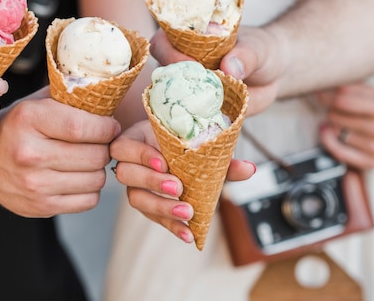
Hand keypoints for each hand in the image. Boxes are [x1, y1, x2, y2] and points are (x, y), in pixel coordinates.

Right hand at [0, 87, 121, 216]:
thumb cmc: (17, 127)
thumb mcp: (34, 103)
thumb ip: (67, 96)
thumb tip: (107, 91)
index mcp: (28, 120)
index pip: (82, 126)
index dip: (106, 127)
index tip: (111, 126)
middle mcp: (29, 154)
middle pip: (94, 155)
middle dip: (105, 147)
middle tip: (100, 142)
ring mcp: (34, 185)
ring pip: (96, 179)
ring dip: (98, 168)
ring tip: (88, 158)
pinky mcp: (40, 207)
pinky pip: (88, 200)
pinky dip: (90, 188)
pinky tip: (78, 176)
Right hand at [109, 120, 255, 243]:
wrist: (185, 152)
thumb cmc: (187, 143)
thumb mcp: (202, 145)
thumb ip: (221, 158)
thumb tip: (249, 169)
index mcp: (138, 138)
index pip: (124, 146)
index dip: (141, 155)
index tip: (164, 163)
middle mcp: (131, 162)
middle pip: (124, 174)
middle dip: (151, 182)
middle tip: (178, 188)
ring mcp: (136, 185)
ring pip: (135, 198)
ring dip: (160, 207)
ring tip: (187, 213)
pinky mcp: (146, 204)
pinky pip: (152, 217)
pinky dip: (171, 226)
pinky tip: (188, 234)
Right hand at [151, 27, 286, 115]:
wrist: (275, 73)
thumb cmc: (261, 50)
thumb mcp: (257, 48)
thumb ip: (245, 56)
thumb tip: (229, 68)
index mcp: (186, 40)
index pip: (162, 43)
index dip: (169, 53)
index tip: (190, 64)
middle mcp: (180, 66)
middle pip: (161, 77)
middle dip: (172, 87)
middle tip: (195, 94)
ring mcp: (188, 90)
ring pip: (174, 103)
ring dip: (183, 111)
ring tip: (204, 116)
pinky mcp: (199, 112)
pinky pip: (193, 121)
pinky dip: (199, 127)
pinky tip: (212, 130)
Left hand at [317, 82, 373, 168]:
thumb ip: (352, 88)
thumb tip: (324, 91)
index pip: (342, 99)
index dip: (326, 96)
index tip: (319, 94)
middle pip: (335, 115)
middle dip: (329, 110)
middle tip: (333, 109)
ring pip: (335, 131)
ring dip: (331, 124)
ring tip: (339, 121)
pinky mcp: (368, 162)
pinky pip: (338, 152)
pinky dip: (327, 141)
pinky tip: (325, 131)